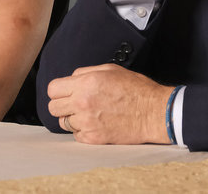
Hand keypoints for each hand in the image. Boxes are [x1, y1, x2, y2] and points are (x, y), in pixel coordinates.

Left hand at [46, 64, 172, 144]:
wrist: (155, 113)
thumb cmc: (136, 89)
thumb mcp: (110, 70)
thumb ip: (85, 73)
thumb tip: (71, 79)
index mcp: (85, 83)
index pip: (52, 89)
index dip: (58, 90)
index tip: (65, 93)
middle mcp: (83, 103)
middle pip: (53, 108)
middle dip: (62, 105)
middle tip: (74, 104)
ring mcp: (87, 122)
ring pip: (63, 123)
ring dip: (72, 119)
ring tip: (88, 115)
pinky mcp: (94, 138)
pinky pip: (76, 136)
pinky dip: (83, 131)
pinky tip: (95, 124)